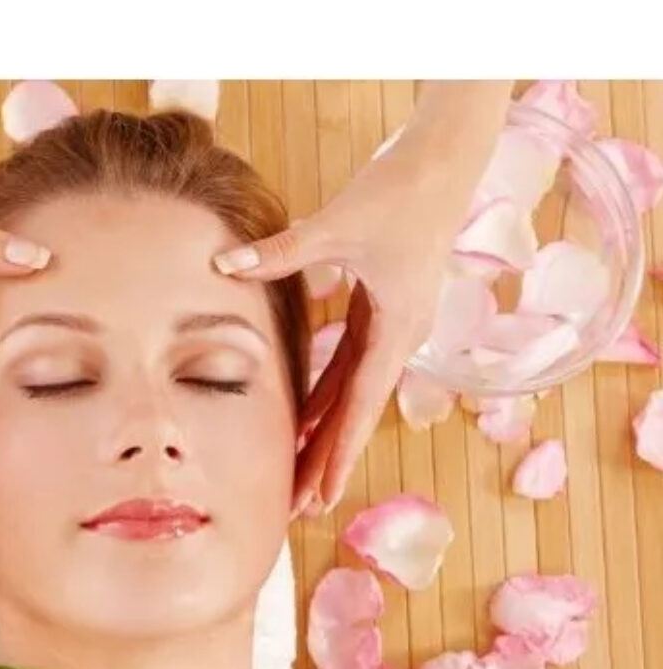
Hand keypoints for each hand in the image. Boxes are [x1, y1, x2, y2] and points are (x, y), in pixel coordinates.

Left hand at [214, 145, 467, 514]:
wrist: (445, 159)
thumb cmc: (400, 190)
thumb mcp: (338, 223)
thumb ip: (280, 251)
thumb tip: (223, 263)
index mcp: (394, 329)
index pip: (360, 406)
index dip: (338, 454)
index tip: (321, 496)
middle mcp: (397, 338)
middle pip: (355, 413)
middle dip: (328, 461)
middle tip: (300, 509)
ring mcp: (391, 328)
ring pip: (352, 395)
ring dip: (326, 434)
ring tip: (299, 477)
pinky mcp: (381, 311)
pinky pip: (350, 366)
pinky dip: (328, 396)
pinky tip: (306, 419)